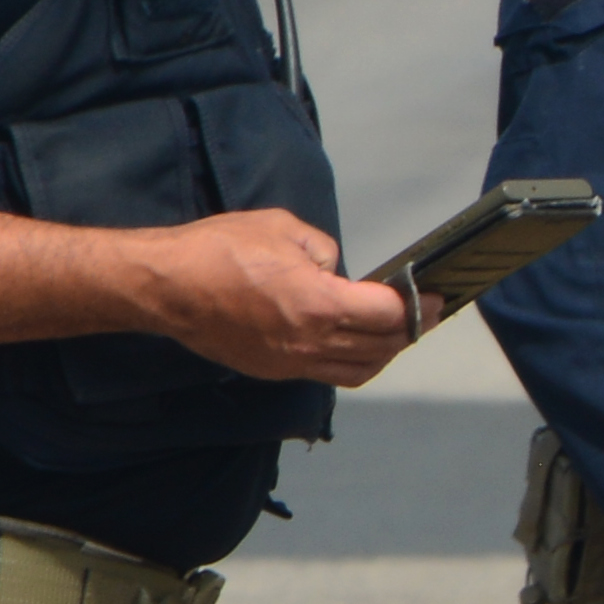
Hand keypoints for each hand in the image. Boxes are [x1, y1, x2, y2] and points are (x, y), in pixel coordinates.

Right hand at [128, 211, 424, 389]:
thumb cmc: (216, 251)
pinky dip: (351, 361)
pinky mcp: (272, 370)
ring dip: (383, 353)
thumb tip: (338, 271)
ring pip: (358, 370)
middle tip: (427, 313)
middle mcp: (309, 343)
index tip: (438, 297)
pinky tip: (354, 341)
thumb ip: (324, 251)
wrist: (165, 286)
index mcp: (318, 304)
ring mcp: (290, 362)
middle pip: (381, 348)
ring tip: (396, 330)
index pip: (389, 316)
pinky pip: (326, 374)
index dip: (420, 307)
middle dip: (410, 331)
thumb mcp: (284, 229)